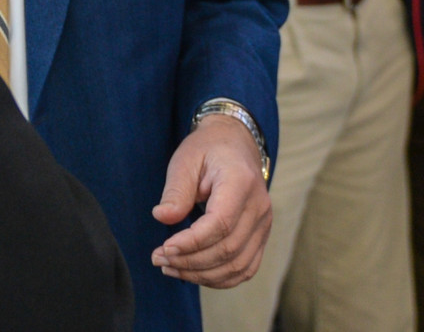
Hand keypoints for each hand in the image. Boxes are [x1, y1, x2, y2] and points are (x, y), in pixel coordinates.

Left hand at [149, 113, 271, 286]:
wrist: (235, 144)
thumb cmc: (207, 150)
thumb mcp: (185, 160)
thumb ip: (176, 190)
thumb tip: (162, 217)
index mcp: (241, 182)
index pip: (220, 223)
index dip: (192, 242)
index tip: (165, 247)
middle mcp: (259, 206)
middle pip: (228, 249)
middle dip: (190, 262)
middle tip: (159, 259)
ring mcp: (264, 224)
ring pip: (238, 266)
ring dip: (201, 274)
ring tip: (170, 268)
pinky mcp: (261, 237)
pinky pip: (245, 269)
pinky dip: (219, 278)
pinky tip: (193, 273)